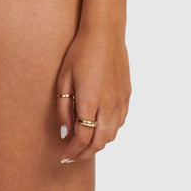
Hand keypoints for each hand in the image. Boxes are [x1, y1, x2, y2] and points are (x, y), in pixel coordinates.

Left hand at [56, 24, 129, 162]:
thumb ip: (63, 108)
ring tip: (84, 144)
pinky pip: (120, 122)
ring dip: (98, 144)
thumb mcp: (64, 78)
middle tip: (72, 157)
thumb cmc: (80, 52)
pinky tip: (99, 128)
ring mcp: (120, 100)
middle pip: (99, 142)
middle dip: (84, 154)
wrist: (105, 33)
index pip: (82, 138)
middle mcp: (108, 104)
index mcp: (90, 100)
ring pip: (112, 135)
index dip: (72, 150)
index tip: (63, 156)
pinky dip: (109, 131)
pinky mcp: (127, 95)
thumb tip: (65, 132)